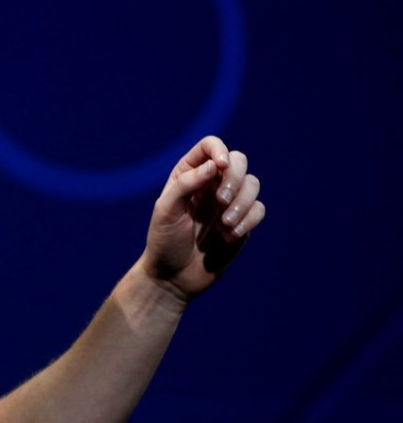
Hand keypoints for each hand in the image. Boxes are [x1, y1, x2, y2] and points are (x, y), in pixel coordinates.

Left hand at [142, 136, 264, 302]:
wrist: (173, 276)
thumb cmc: (164, 240)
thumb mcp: (166, 210)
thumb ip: (187, 183)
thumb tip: (214, 164)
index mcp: (188, 174)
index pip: (210, 146)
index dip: (220, 150)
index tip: (221, 167)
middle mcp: (210, 184)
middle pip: (239, 160)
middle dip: (235, 178)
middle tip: (221, 201)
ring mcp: (228, 203)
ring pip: (253, 184)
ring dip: (243, 202)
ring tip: (224, 224)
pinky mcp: (242, 222)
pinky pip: (258, 209)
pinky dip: (249, 220)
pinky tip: (230, 235)